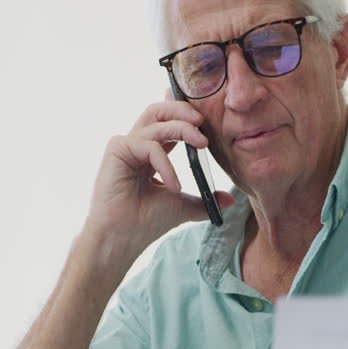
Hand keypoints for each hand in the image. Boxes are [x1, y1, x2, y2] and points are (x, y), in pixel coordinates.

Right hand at [83, 93, 234, 258]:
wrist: (121, 240)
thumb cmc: (144, 223)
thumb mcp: (182, 206)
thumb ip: (205, 200)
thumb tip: (230, 200)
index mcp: (150, 153)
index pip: (169, 122)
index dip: (187, 115)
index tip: (207, 121)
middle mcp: (137, 145)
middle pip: (159, 110)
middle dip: (183, 108)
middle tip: (204, 121)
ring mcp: (126, 146)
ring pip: (157, 121)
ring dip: (183, 129)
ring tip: (202, 145)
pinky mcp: (117, 150)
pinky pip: (149, 145)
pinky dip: (166, 163)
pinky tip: (174, 186)